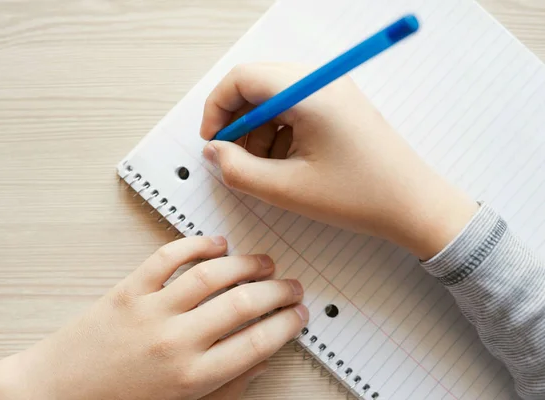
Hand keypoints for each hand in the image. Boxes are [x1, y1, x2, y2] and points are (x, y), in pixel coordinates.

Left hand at [0, 236, 307, 399]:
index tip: (297, 314)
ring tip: (264, 262)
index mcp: (192, 378)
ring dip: (246, 264)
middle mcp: (176, 341)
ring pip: (212, 275)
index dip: (285, 324)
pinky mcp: (129, 290)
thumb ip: (224, 386)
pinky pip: (169, 256)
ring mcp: (152, 311)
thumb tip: (258, 359)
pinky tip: (216, 244)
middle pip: (242, 304)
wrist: (56, 393)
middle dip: (277, 291)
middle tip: (291, 285)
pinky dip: (197, 244)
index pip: (257, 343)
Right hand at [200, 63, 477, 259]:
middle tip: (232, 157)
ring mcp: (333, 92)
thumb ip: (238, 170)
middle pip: (258, 85)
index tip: (213, 141)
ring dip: (258, 131)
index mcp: (309, 94)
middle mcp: (321, 83)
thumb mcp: (287, 189)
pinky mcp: (339, 107)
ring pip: (275, 99)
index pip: (243, 78)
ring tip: (263, 169)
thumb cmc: (358, 197)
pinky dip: (279, 133)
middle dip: (237, 121)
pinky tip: (285, 165)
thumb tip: (213, 152)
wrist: (415, 205)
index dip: (217, 108)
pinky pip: (295, 109)